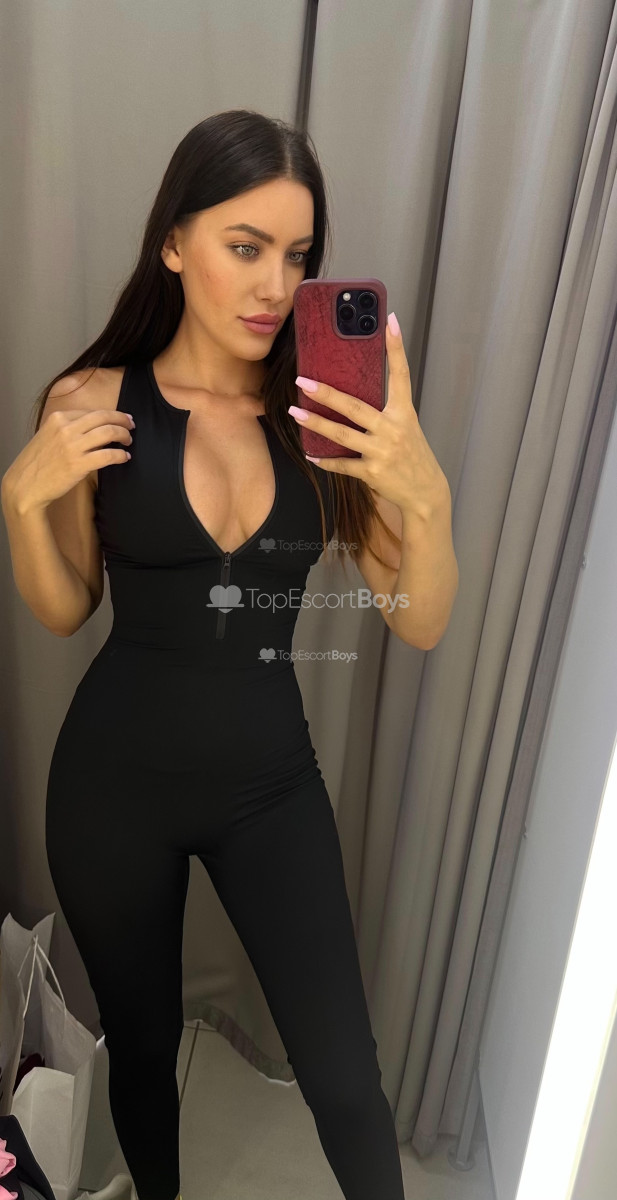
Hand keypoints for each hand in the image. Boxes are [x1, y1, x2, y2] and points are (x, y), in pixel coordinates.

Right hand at [1, 408, 133, 513]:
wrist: (25, 486)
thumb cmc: (37, 463)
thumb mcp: (48, 436)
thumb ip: (67, 429)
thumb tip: (93, 428)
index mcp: (58, 418)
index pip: (92, 412)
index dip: (110, 414)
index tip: (120, 418)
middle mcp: (66, 428)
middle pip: (103, 417)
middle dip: (122, 420)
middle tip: (131, 425)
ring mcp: (72, 446)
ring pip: (109, 433)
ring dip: (123, 435)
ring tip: (128, 441)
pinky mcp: (79, 464)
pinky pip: (108, 455)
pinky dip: (120, 455)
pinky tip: (124, 457)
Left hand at [290, 313, 447, 517]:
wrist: (425, 492)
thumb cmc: (412, 455)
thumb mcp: (406, 427)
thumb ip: (385, 411)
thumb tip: (352, 394)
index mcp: (404, 413)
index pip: (400, 374)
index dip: (396, 348)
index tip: (390, 321)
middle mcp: (393, 429)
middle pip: (355, 407)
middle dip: (327, 393)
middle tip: (303, 380)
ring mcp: (382, 452)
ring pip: (342, 435)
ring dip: (316, 423)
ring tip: (295, 412)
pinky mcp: (372, 472)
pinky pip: (342, 465)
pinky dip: (325, 460)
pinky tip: (310, 453)